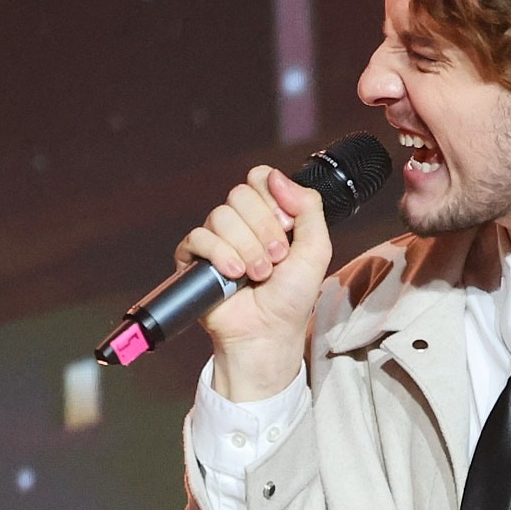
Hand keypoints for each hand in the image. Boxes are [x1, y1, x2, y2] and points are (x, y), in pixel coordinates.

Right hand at [180, 166, 330, 402]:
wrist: (268, 333)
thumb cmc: (291, 298)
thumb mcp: (316, 249)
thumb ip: (309, 207)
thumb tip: (277, 176)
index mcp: (267, 214)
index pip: (260, 178)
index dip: (273, 198)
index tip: (287, 228)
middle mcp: (240, 222)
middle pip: (240, 194)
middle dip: (264, 229)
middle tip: (276, 259)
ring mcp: (216, 238)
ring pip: (221, 215)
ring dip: (247, 248)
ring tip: (258, 274)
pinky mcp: (194, 257)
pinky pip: (199, 237)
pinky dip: (221, 255)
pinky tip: (235, 275)